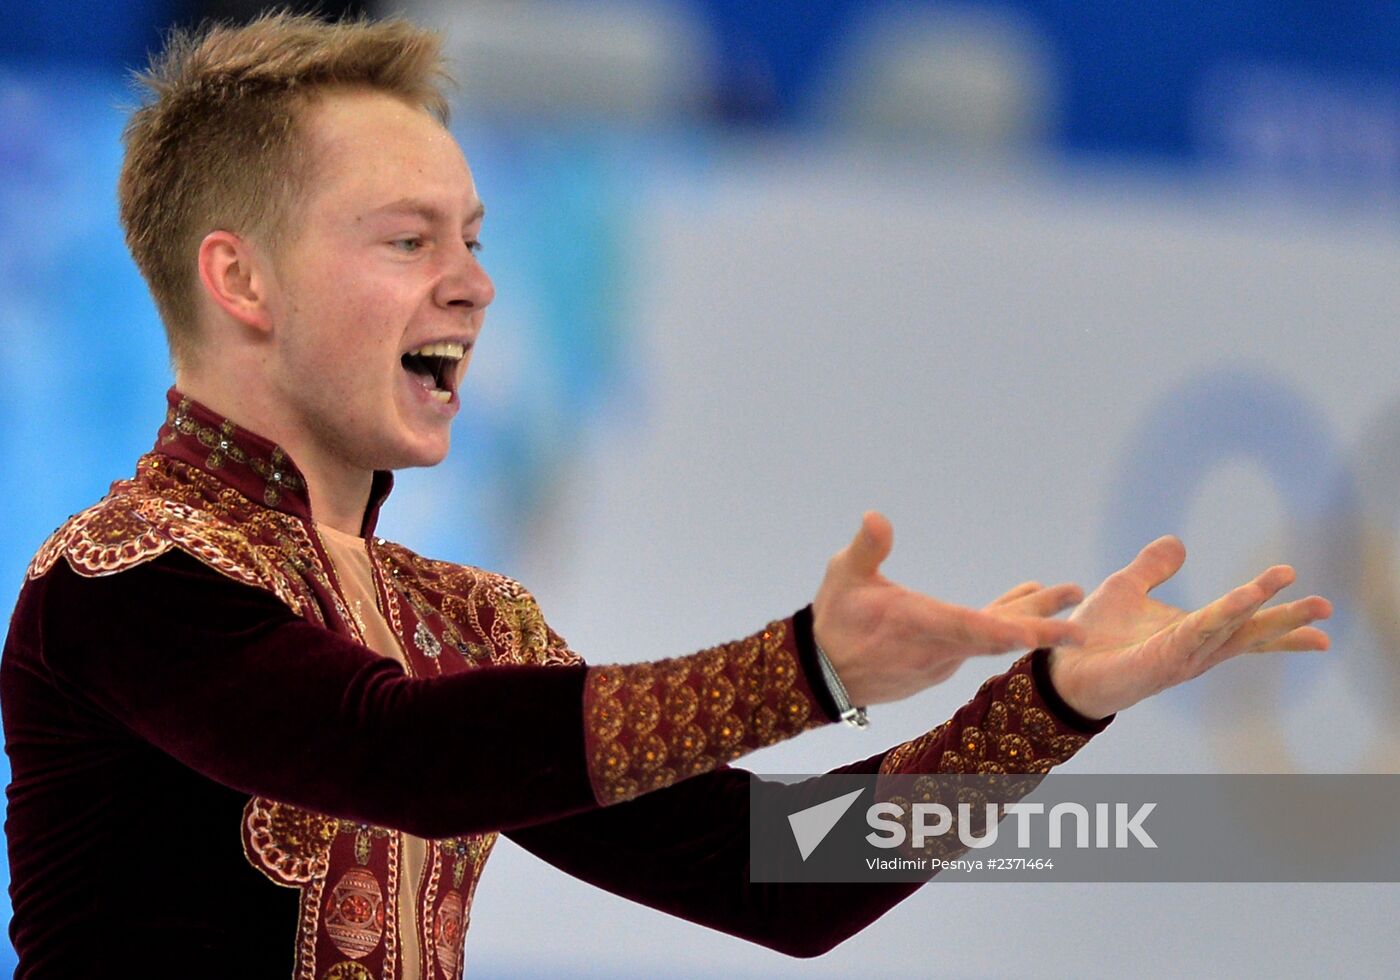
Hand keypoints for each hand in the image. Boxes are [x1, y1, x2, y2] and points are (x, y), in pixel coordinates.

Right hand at [812, 512, 1085, 705]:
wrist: (822, 676)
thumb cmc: (833, 621)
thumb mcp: (842, 576)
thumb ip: (865, 548)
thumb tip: (876, 516)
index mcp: (919, 624)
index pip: (974, 629)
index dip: (1012, 630)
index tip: (1046, 630)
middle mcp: (938, 649)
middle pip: (997, 638)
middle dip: (1041, 626)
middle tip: (1081, 618)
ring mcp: (941, 662)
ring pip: (991, 639)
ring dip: (1028, 620)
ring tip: (1064, 594)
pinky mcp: (938, 666)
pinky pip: (978, 645)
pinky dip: (1003, 627)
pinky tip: (1018, 614)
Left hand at [1049, 536, 1332, 719]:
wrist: (1062, 666)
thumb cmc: (1095, 635)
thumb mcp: (1126, 588)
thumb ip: (1152, 567)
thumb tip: (1177, 543)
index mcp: (1193, 634)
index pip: (1246, 627)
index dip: (1283, 622)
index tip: (1323, 618)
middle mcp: (1195, 649)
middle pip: (1249, 633)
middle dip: (1287, 621)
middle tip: (1326, 606)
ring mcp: (1180, 657)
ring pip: (1227, 629)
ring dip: (1257, 607)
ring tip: (1287, 585)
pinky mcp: (1159, 660)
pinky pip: (1195, 633)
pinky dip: (1219, 615)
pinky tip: (1240, 600)